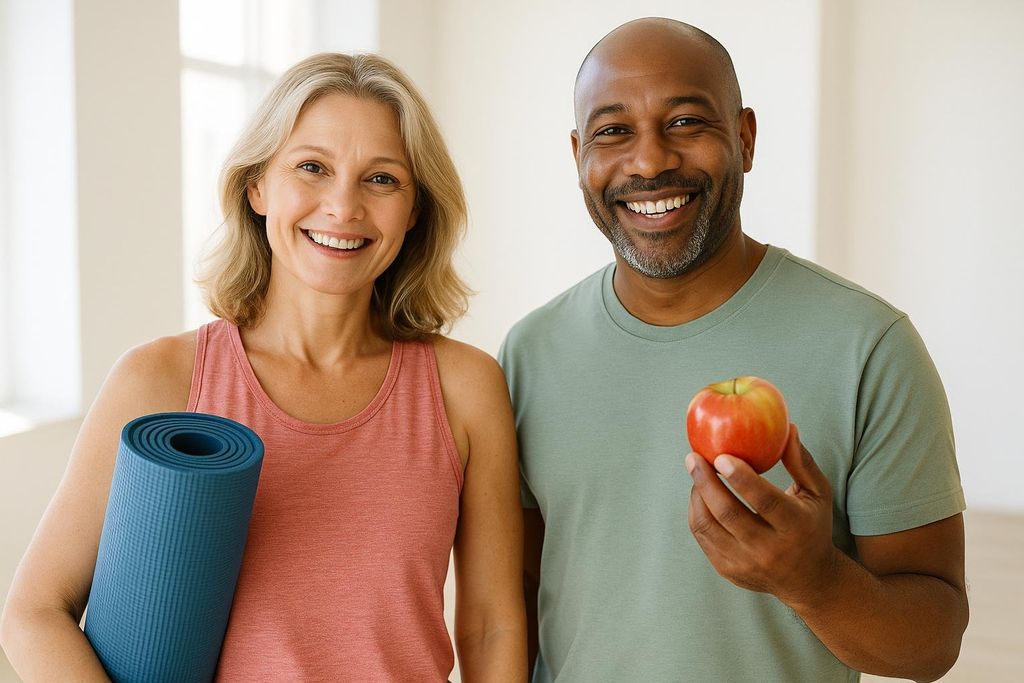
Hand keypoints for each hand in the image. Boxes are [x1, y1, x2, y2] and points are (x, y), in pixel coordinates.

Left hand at [685, 425, 838, 606]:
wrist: (809, 580)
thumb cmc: (812, 526)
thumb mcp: (818, 494)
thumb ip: (802, 462)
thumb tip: (788, 428)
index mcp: (796, 527)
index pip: (765, 502)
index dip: (741, 478)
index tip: (721, 456)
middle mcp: (770, 550)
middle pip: (729, 514)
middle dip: (706, 482)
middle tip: (693, 457)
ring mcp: (746, 564)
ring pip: (708, 526)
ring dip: (697, 495)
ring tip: (696, 471)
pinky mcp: (728, 570)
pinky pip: (702, 537)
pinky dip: (696, 511)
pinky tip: (699, 493)